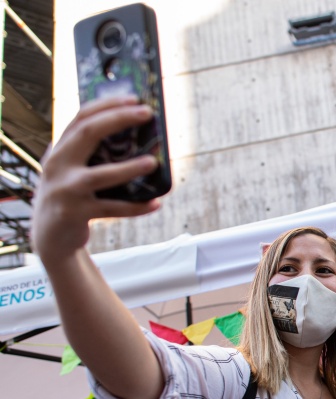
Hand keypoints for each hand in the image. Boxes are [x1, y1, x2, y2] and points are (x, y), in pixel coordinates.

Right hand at [31, 96, 160, 260]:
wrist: (50, 236)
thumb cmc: (71, 195)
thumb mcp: (73, 170)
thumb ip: (91, 153)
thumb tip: (137, 136)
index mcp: (60, 149)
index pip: (81, 117)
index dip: (108, 104)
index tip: (135, 98)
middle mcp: (58, 164)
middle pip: (88, 132)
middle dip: (119, 119)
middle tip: (147, 113)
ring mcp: (66, 189)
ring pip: (101, 174)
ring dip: (130, 167)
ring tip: (154, 162)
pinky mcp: (75, 213)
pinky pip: (113, 209)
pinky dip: (136, 207)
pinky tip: (156, 202)